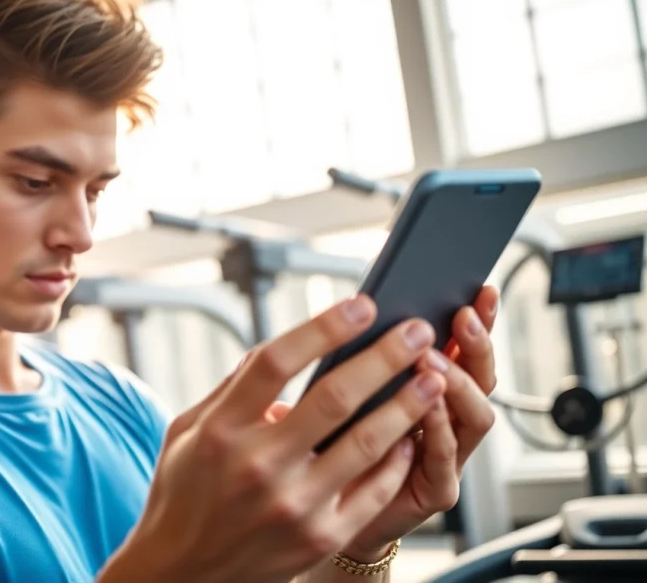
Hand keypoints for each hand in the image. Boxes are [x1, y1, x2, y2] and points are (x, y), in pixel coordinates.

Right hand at [99, 295, 446, 582]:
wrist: (184, 571)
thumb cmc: (184, 493)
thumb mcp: (187, 431)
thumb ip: (230, 390)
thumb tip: (274, 349)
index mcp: (221, 429)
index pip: (276, 362)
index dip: (323, 328)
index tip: (361, 306)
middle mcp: (257, 464)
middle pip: (334, 396)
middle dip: (385, 357)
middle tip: (417, 331)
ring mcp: (292, 504)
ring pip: (366, 442)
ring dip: (406, 404)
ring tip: (432, 377)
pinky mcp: (319, 535)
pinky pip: (372, 490)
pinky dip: (396, 459)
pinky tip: (410, 436)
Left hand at [336, 286, 499, 561]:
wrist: (319, 513)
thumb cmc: (332, 447)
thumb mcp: (345, 393)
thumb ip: (363, 362)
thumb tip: (361, 309)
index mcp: (429, 392)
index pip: (464, 352)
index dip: (478, 322)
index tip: (480, 288)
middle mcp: (447, 421)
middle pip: (482, 379)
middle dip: (477, 345)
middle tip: (462, 317)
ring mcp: (446, 456)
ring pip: (476, 416)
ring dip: (458, 384)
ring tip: (433, 360)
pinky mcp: (434, 491)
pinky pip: (446, 458)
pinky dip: (439, 430)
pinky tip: (427, 407)